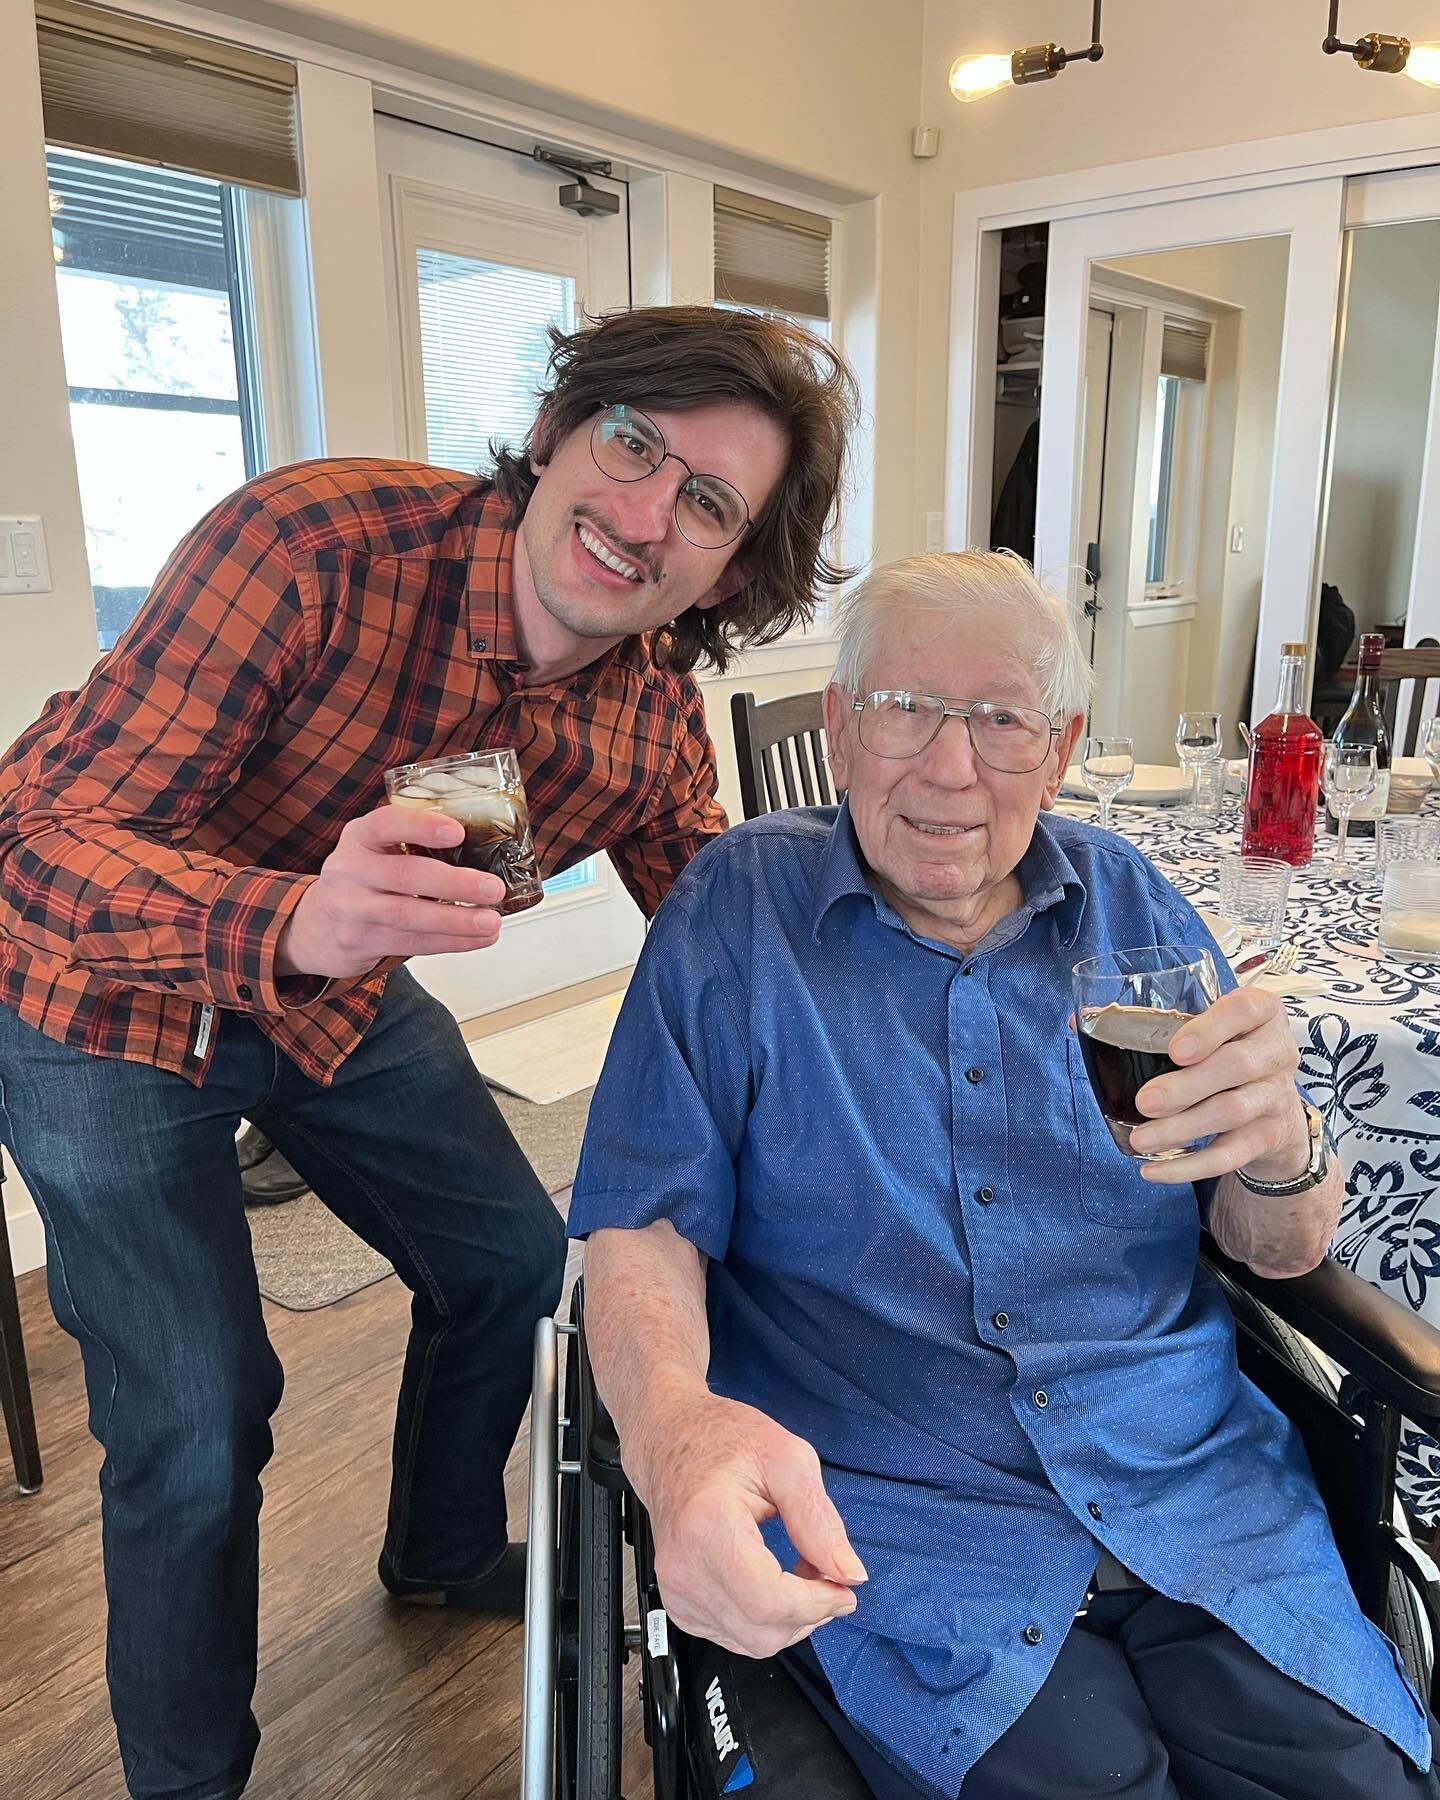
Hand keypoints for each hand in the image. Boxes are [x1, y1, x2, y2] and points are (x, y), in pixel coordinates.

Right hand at [275, 804, 505, 978]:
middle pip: (404, 875)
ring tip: (490, 921)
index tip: (457, 832)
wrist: (315, 927)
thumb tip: (486, 852)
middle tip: (492, 888)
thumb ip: (413, 846)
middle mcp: (349, 869)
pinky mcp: (360, 942)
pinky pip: (411, 943)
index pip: (387, 824)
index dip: (422, 827)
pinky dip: (450, 942)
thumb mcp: (374, 850)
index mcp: (359, 836)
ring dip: (457, 921)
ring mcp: (351, 908)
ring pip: (409, 916)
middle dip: (454, 883)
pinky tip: (476, 938)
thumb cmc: (363, 881)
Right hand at [628, 1391, 866, 1658]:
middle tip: (828, 1574)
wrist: (669, 1441)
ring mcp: (677, 1590)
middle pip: (762, 1632)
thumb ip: (819, 1520)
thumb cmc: (721, 1440)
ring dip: (790, 1620)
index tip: (844, 1587)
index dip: (818, 1604)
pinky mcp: (679, 1604)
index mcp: (708, 1527)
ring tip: (800, 1573)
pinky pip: (734, 1636)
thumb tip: (848, 1573)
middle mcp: (684, 1567)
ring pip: (751, 1643)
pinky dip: (765, 1620)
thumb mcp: (788, 1460)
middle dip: (810, 1613)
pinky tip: (773, 1582)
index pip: (769, 1601)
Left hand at [1129, 987, 1308, 1183]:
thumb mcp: (1203, 1027)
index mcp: (1259, 1012)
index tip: (1175, 1050)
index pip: (1244, 1009)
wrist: (1273, 1102)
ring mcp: (1276, 1095)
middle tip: (1145, 1102)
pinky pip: (1232, 1155)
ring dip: (1183, 1127)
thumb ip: (1149, 1021)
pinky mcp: (1269, 1135)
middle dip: (1187, 1086)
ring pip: (1232, 1111)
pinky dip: (1191, 1166)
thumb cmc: (1223, 1050)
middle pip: (1237, 1066)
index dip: (1210, 1029)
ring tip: (1141, 1139)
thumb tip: (1077, 1022)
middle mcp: (1276, 1050)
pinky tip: (1154, 1170)